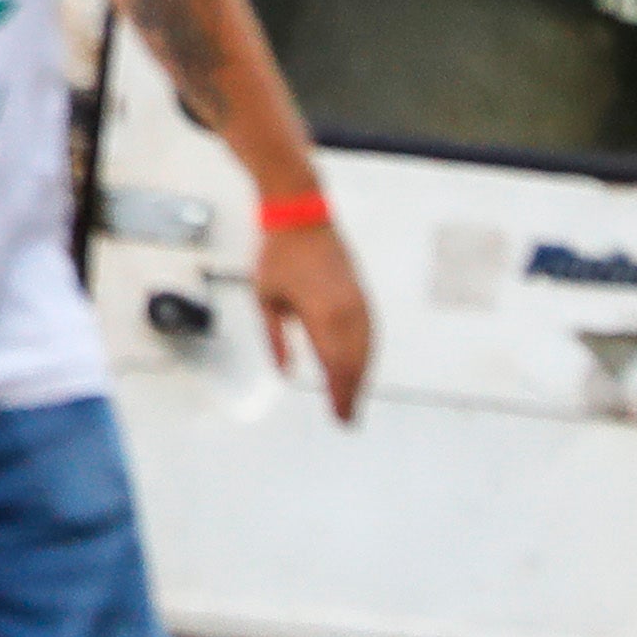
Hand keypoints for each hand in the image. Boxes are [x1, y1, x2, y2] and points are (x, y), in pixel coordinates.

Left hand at [258, 216, 373, 421]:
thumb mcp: (265, 299)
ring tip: (354, 400)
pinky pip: (370, 334)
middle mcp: (347, 311)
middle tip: (347, 419)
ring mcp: (359, 302)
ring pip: (367, 350)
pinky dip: (367, 356)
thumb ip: (274, 338)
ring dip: (362, 377)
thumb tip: (285, 373)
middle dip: (352, 393)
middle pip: (356, 363)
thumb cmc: (278, 256)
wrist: (301, 217)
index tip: (340, 418)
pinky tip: (361, 369)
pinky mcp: (362, 295)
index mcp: (322, 314)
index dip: (340, 395)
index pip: (336, 366)